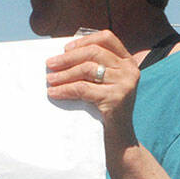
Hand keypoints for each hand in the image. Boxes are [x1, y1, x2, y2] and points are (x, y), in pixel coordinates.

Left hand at [46, 30, 141, 158]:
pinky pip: (83, 88)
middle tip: (50, 64)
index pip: (107, 38)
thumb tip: (62, 55)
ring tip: (50, 80)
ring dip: (63, 74)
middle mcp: (130, 69)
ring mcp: (125, 83)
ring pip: (87, 69)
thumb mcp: (105, 84)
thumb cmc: (106, 110)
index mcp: (128, 62)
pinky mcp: (117, 98)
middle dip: (68, 58)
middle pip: (93, 52)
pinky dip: (65, 89)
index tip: (65, 49)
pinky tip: (54, 93)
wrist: (120, 140)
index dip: (84, 40)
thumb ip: (94, 67)